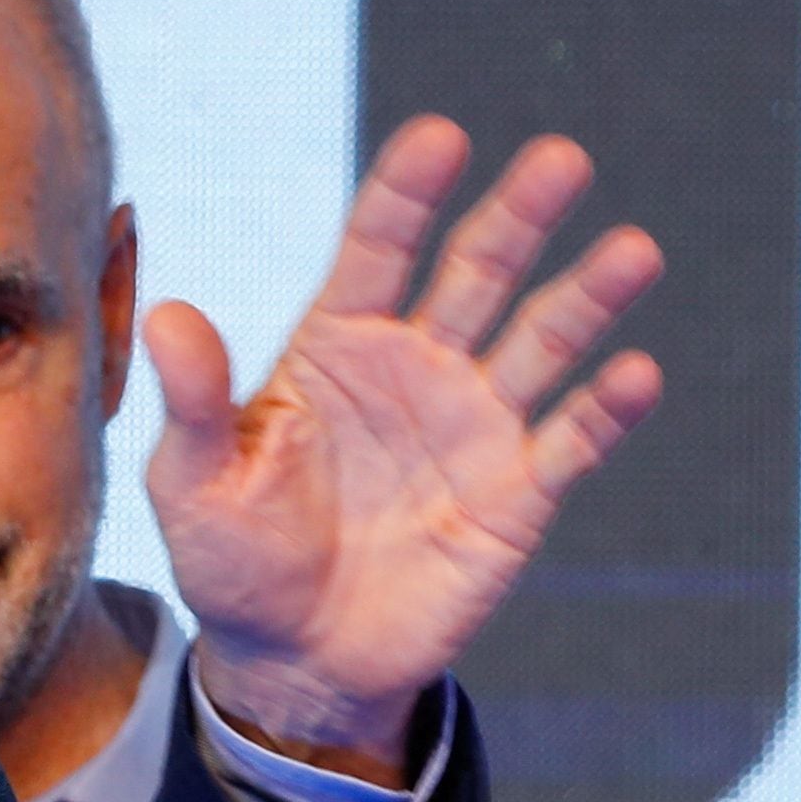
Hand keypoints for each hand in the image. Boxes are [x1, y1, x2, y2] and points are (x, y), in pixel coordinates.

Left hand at [144, 114, 665, 778]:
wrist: (292, 662)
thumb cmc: (234, 563)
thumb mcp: (194, 486)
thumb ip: (194, 402)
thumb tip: (166, 314)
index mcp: (337, 345)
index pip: (379, 247)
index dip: (408, 192)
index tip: (441, 138)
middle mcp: (418, 365)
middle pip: (478, 271)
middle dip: (519, 215)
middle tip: (560, 160)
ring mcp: (475, 423)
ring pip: (543, 340)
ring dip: (588, 297)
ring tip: (633, 252)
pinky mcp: (517, 494)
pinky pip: (571, 441)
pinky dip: (606, 409)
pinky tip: (634, 375)